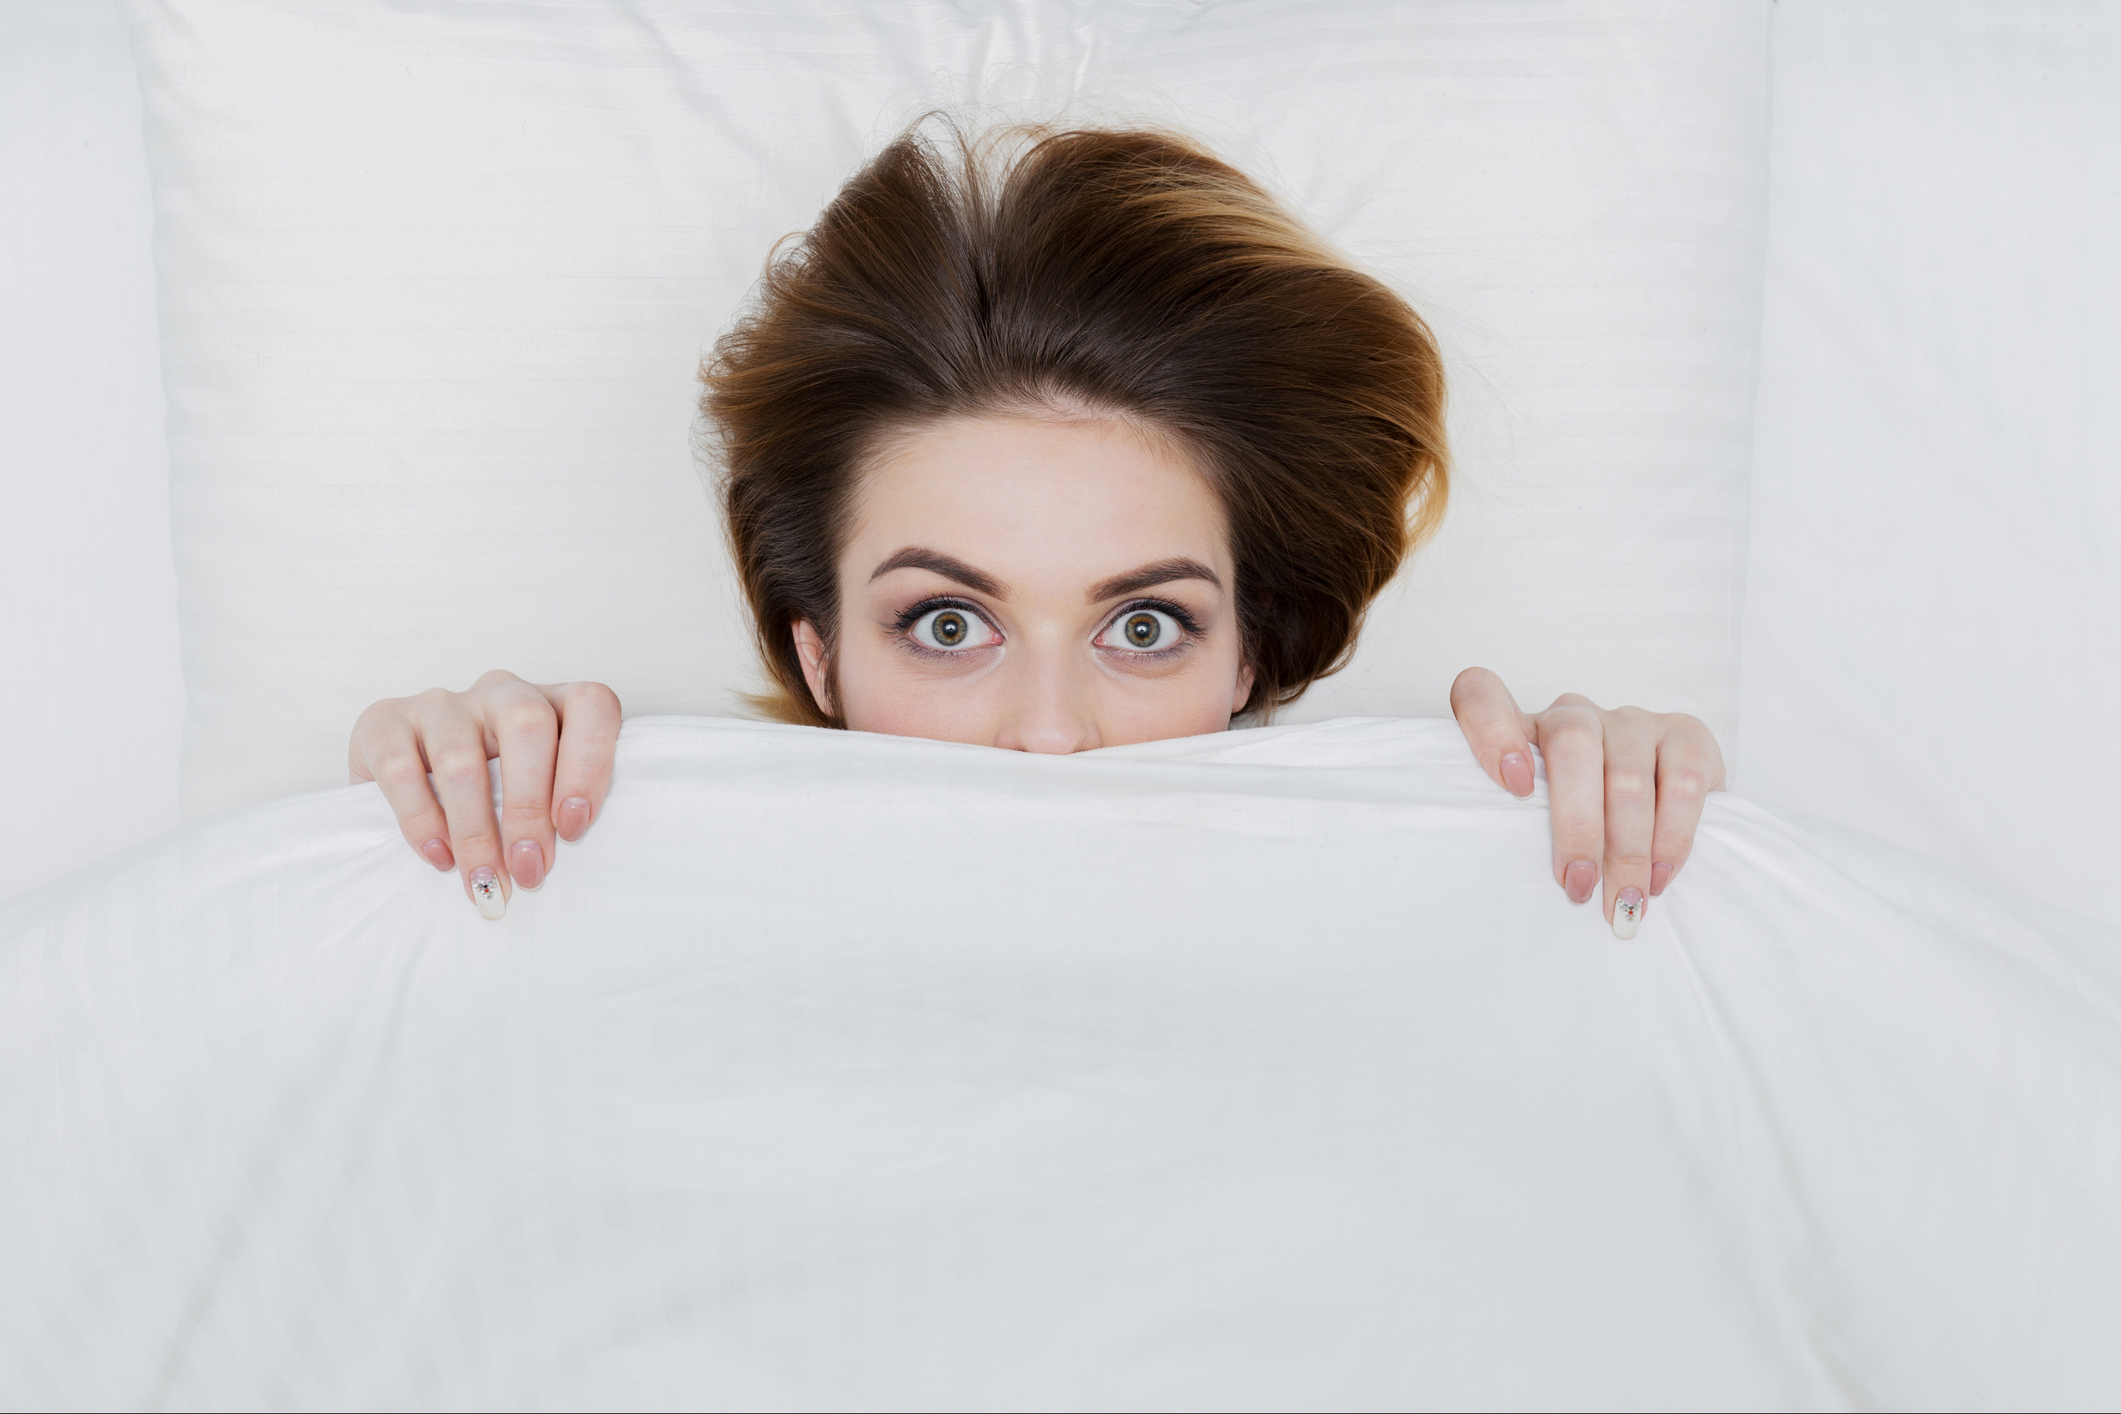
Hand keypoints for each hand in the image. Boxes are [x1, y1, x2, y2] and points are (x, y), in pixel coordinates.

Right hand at [349, 670, 621, 918]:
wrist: (403, 785)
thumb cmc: (494, 797)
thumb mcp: (538, 795)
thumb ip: (559, 811)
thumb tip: (555, 866)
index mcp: (552, 702)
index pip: (590, 705)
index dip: (589, 763)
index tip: (574, 827)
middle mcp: (501, 691)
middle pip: (527, 725)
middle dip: (529, 807)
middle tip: (527, 869)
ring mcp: (442, 702)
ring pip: (461, 757)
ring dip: (476, 830)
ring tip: (484, 880)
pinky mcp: (384, 720)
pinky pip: (400, 768)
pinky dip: (422, 820)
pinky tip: (440, 857)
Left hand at [1450, 666, 1724, 937]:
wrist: (1663, 813)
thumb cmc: (1582, 826)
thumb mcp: (1536, 826)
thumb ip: (1518, 832)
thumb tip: (1512, 892)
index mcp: (1522, 730)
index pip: (1480, 694)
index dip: (1488, 730)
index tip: (1512, 787)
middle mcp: (1574, 714)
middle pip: (1571, 744)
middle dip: (1577, 827)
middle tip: (1579, 887)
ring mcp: (1630, 720)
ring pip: (1627, 776)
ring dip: (1627, 849)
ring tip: (1624, 898)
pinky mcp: (1686, 733)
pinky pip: (1682, 782)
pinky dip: (1671, 837)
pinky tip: (1659, 876)